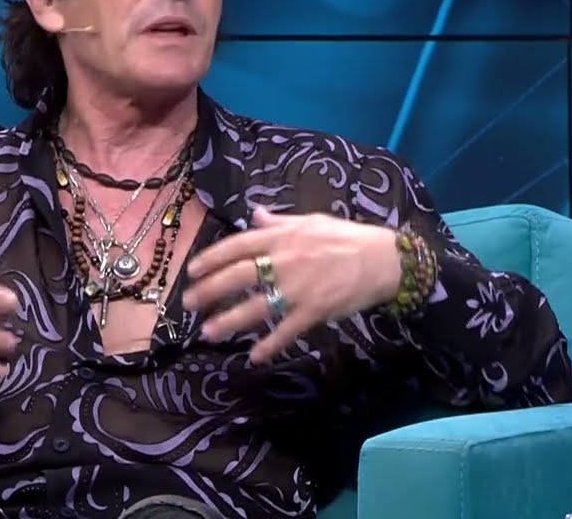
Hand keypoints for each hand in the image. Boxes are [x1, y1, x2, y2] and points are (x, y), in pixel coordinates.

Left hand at [183, 207, 400, 363]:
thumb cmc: (347, 237)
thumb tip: (254, 215)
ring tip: (208, 332)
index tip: (193, 270)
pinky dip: (270, 345)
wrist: (383, 259)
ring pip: (255, 307)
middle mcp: (283, 261)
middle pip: (237, 277)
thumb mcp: (311, 221)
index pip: (237, 246)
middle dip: (210, 290)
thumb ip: (279, 222)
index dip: (211, 258)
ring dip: (229, 321)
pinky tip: (255, 357)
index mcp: (281, 237)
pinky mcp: (313, 310)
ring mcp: (297, 288)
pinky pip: (286, 330)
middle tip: (189, 303)